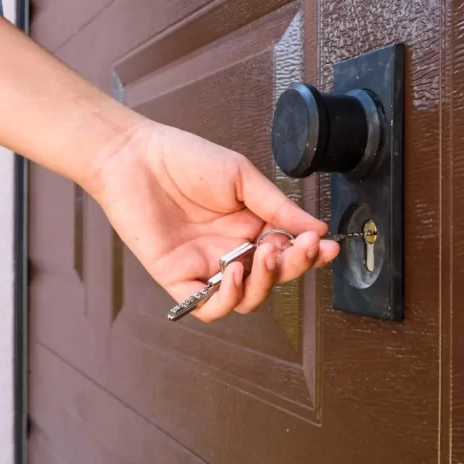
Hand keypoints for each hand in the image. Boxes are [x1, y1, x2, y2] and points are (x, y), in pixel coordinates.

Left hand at [91, 120, 339, 321]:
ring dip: (264, 284)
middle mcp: (232, 251)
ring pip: (247, 299)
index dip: (310, 255)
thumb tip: (316, 228)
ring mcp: (207, 268)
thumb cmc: (185, 159)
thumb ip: (278, 206)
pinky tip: (236, 271)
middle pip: (273, 278)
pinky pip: (207, 307)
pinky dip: (228, 298)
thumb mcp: (242, 176)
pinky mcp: (178, 279)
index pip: (288, 252)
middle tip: (300, 248)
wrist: (136, 156)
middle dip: (293, 266)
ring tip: (266, 255)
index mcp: (251, 227)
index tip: (327, 246)